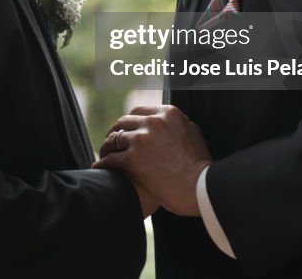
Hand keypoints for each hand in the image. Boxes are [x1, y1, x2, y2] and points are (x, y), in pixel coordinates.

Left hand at [93, 105, 211, 216]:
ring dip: (107, 147)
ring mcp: (142, 139)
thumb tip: (173, 121)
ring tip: (104, 155)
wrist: (202, 189)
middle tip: (111, 143)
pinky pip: (110, 158)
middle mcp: (153, 122)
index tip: (126, 131)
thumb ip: (181, 124)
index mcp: (168, 114)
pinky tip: (100, 168)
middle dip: (115, 132)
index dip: (129, 122)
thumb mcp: (195, 135)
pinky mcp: (133, 158)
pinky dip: (103, 163)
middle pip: (123, 122)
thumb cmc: (201, 167)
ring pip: (114, 138)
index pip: (139, 111)